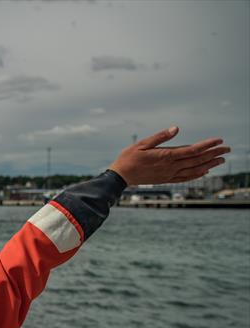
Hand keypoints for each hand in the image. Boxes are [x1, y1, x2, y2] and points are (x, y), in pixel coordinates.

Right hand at [109, 126, 229, 185]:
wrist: (120, 176)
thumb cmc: (128, 158)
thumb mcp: (141, 144)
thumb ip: (160, 137)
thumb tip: (175, 128)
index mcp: (166, 156)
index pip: (192, 150)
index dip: (207, 145)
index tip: (219, 140)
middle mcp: (170, 167)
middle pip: (197, 160)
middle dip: (214, 154)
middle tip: (227, 149)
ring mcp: (169, 174)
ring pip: (194, 170)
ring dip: (209, 164)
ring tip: (221, 160)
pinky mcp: (166, 179)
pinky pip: (186, 178)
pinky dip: (197, 174)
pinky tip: (204, 171)